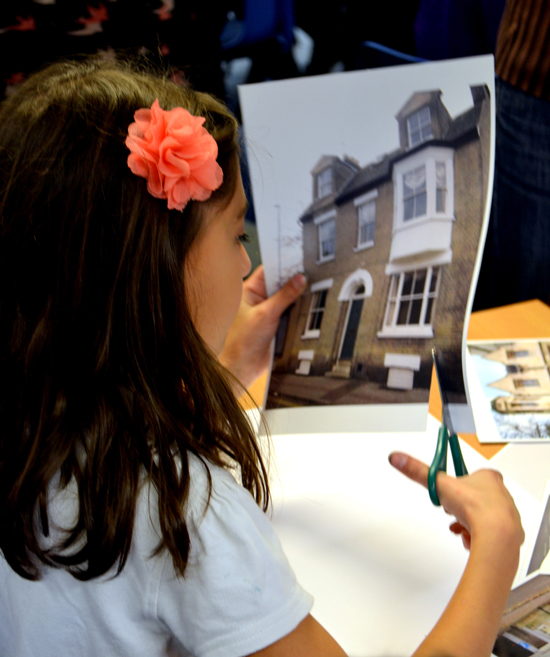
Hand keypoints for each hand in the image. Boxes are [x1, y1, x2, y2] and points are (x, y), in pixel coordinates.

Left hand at [219, 265, 306, 389]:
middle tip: (311, 270)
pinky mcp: (276, 323)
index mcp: (248, 291)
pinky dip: (298, 307)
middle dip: (293, 279)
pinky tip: (310, 302)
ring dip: (297, 294)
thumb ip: (284, 296)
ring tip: (315, 283)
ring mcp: (267, 311)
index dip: (283, 263)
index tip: (299, 257)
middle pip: (279, 283)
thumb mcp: (266, 314)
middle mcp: (258, 299)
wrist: (243, 367)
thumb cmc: (243, 342)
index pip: (268, 270)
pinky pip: (290, 311)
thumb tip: (300, 279)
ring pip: (286, 297)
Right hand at [389, 452, 523, 553]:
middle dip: (460, 507)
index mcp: (488, 477)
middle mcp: (502, 494)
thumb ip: (417, 471)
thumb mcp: (440, 484)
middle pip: (475, 498)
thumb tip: (398, 458)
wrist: (497, 535)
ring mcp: (507, 515)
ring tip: (460, 527)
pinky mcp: (510, 534)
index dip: (456, 485)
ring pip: (481, 517)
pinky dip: (477, 537)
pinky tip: (470, 538)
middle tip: (452, 510)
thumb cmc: (476, 507)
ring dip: (467, 523)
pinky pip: (489, 534)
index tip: (449, 490)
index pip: (471, 476)